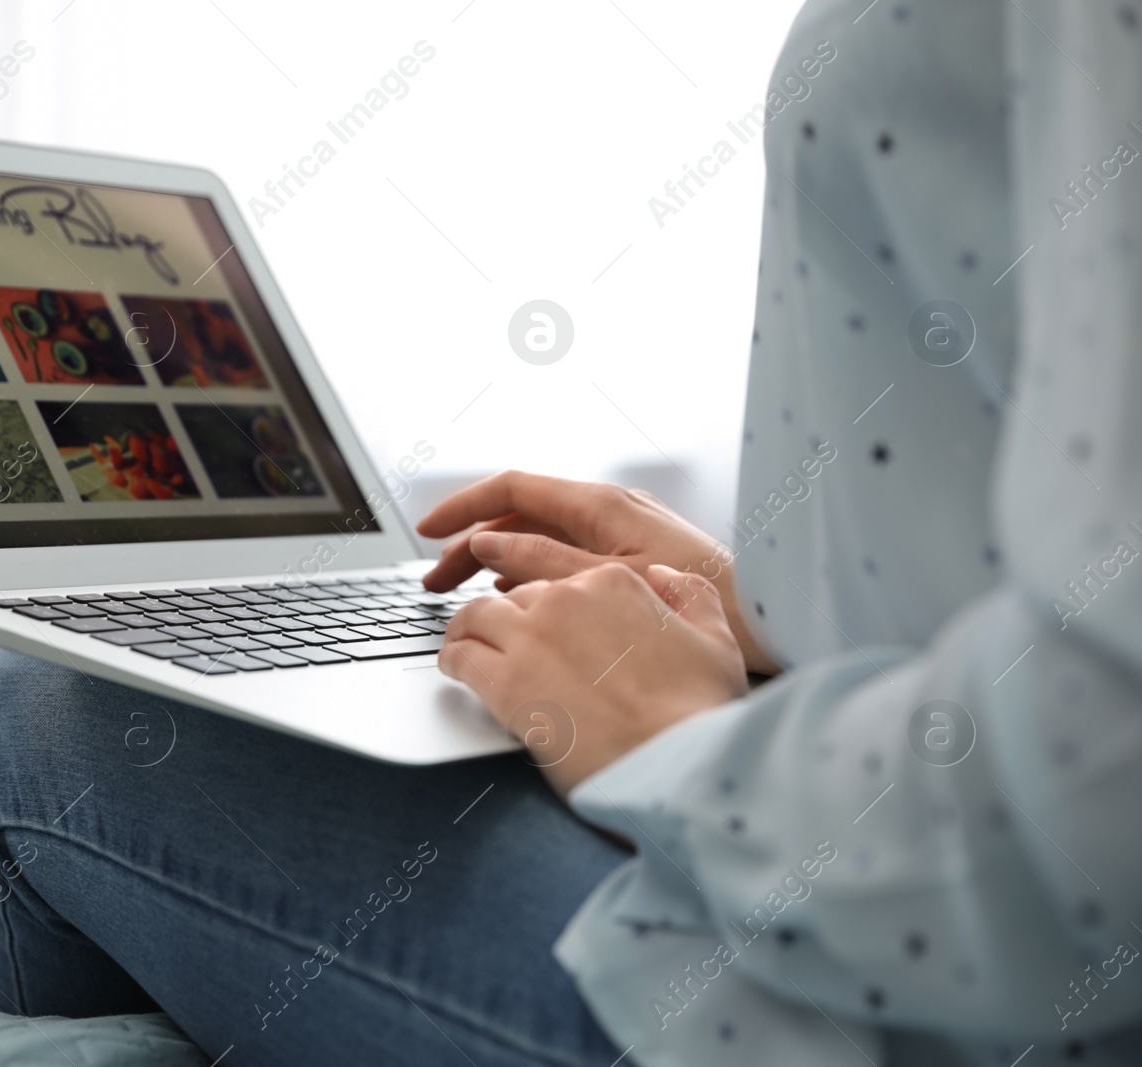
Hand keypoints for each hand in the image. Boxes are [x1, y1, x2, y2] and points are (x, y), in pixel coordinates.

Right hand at [418, 470, 777, 675]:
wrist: (772, 618)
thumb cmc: (705, 597)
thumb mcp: (609, 581)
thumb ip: (544, 562)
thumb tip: (488, 546)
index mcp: (600, 504)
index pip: (511, 489)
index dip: (462, 508)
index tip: (427, 533)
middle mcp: (609, 511)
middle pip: (519, 517)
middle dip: (470, 544)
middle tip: (435, 583)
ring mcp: (620, 535)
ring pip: (539, 539)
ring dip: (496, 562)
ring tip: (465, 594)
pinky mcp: (631, 561)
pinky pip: (564, 558)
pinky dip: (531, 574)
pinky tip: (518, 601)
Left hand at [439, 562, 748, 793]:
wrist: (679, 766)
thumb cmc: (700, 713)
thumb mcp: (717, 642)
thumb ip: (691, 597)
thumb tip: (665, 575)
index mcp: (615, 582)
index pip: (559, 582)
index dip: (547, 607)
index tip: (542, 625)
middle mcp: (567, 598)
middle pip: (515, 598)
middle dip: (506, 620)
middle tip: (498, 642)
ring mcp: (532, 636)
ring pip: (477, 617)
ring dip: (467, 632)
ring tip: (462, 648)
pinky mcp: (507, 681)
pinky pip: (461, 656)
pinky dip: (452, 660)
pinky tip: (454, 670)